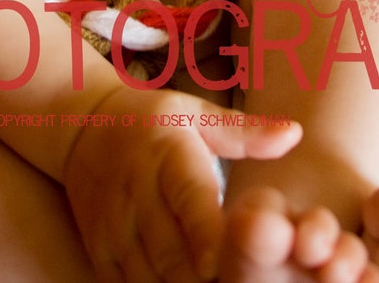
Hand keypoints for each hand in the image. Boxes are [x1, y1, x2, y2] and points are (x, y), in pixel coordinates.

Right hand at [63, 86, 300, 281]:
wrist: (84, 129)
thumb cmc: (154, 122)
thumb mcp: (196, 113)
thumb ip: (245, 132)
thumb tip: (294, 134)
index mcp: (166, 155)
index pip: (188, 200)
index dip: (206, 236)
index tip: (223, 262)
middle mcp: (136, 194)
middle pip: (172, 254)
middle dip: (207, 279)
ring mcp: (114, 228)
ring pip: (150, 279)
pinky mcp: (100, 253)